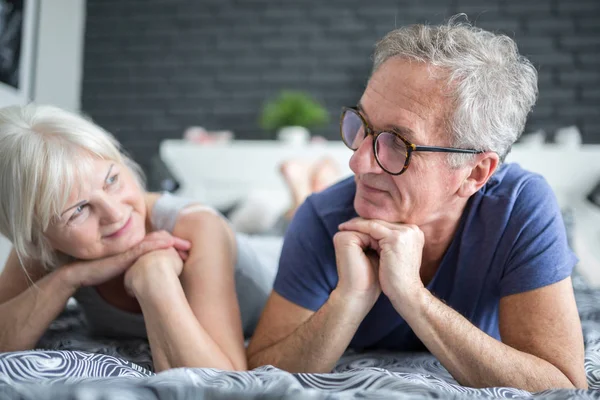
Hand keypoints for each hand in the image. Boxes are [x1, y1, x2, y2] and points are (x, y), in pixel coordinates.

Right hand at [63, 230, 190, 288]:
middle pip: (159, 240)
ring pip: (155, 241)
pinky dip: (157, 244)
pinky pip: (143, 247)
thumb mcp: (123, 270)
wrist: (81, 273)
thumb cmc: (100, 273)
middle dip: (176, 243)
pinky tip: (168, 243)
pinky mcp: (124, 254)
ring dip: (172, 243)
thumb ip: (135, 270)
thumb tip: (147, 280)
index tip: (185, 250)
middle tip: (189, 246)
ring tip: (185, 246)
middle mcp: (133, 245)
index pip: (157, 242)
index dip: (172, 245)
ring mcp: (129, 248)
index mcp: (134, 249)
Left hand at [338, 218, 424, 305]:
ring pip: (375, 223)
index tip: (354, 226)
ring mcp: (405, 232)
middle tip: (345, 224)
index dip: (369, 225)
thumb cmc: (397, 279)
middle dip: (362, 223)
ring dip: (356, 224)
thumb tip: (374, 236)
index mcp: (414, 233)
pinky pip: (371, 228)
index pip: (387, 224)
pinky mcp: (396, 238)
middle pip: (381, 222)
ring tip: (342, 226)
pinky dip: (357, 227)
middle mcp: (412, 230)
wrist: (406, 294)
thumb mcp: (396, 255)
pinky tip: (345, 229)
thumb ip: (390, 243)